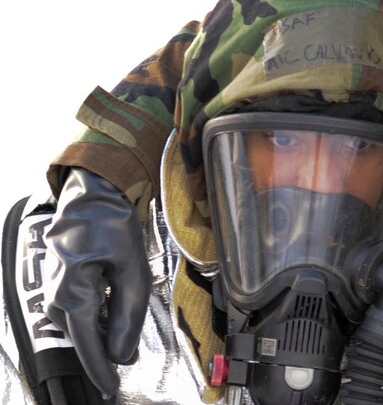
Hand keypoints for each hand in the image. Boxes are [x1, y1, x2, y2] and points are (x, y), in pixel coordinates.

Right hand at [44, 168, 151, 394]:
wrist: (94, 192)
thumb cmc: (114, 225)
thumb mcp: (133, 271)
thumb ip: (128, 314)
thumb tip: (122, 354)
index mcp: (74, 294)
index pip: (88, 344)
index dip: (101, 369)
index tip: (111, 388)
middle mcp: (57, 295)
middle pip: (81, 336)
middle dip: (101, 353)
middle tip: (123, 367)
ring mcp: (55, 286)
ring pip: (77, 323)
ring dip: (98, 335)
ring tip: (120, 343)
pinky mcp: (60, 278)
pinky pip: (75, 308)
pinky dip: (93, 318)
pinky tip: (110, 317)